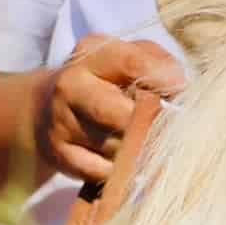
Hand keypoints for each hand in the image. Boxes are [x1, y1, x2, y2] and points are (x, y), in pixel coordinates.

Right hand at [38, 35, 184, 186]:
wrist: (45, 109)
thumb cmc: (102, 82)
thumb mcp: (126, 57)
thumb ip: (157, 62)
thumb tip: (179, 85)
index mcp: (91, 53)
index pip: (132, 64)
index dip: (163, 80)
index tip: (180, 91)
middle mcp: (70, 86)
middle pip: (125, 115)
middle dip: (148, 123)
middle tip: (157, 123)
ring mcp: (62, 122)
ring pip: (118, 147)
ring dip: (134, 148)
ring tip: (133, 138)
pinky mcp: (60, 155)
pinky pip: (105, 171)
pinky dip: (118, 169)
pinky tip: (116, 157)